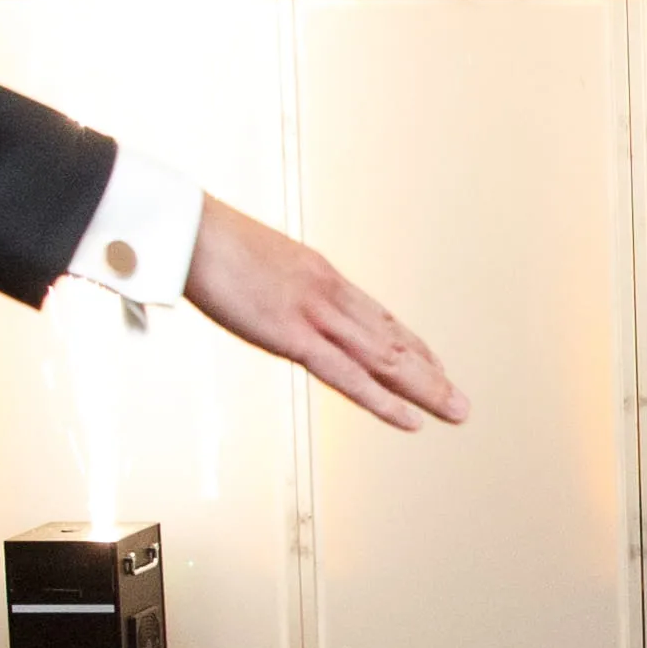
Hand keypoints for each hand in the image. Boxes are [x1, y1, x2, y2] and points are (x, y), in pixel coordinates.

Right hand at [185, 197, 465, 429]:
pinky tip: (410, 419)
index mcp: (320, 274)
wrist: (187, 228)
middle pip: (391, 339)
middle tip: (459, 400)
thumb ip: (271, 285)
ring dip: (424, 388)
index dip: (409, 343)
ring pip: (383, 358)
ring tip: (456, 411)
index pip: (377, 315)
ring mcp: (315, 313)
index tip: (432, 362)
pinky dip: (382, 400)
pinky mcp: (293, 334)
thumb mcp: (252, 262)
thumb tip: (266, 294)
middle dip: (428, 372)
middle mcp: (329, 293)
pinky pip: (347, 375)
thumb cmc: (205, 242)